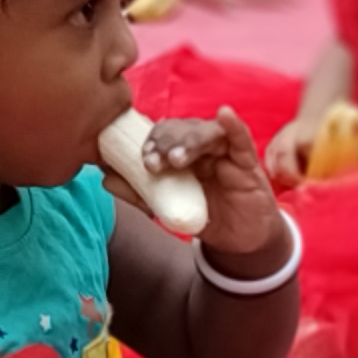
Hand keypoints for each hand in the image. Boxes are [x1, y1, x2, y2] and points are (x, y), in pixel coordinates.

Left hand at [143, 112, 286, 265]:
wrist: (239, 242)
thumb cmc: (206, 218)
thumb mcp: (169, 209)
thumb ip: (142, 194)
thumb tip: (109, 179)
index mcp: (182, 153)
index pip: (165, 134)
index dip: (153, 141)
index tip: (144, 157)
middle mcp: (203, 148)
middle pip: (184, 129)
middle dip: (166, 141)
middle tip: (154, 161)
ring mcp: (226, 153)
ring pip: (208, 133)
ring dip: (190, 140)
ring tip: (176, 158)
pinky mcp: (248, 164)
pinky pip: (242, 141)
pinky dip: (234, 126)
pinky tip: (225, 115)